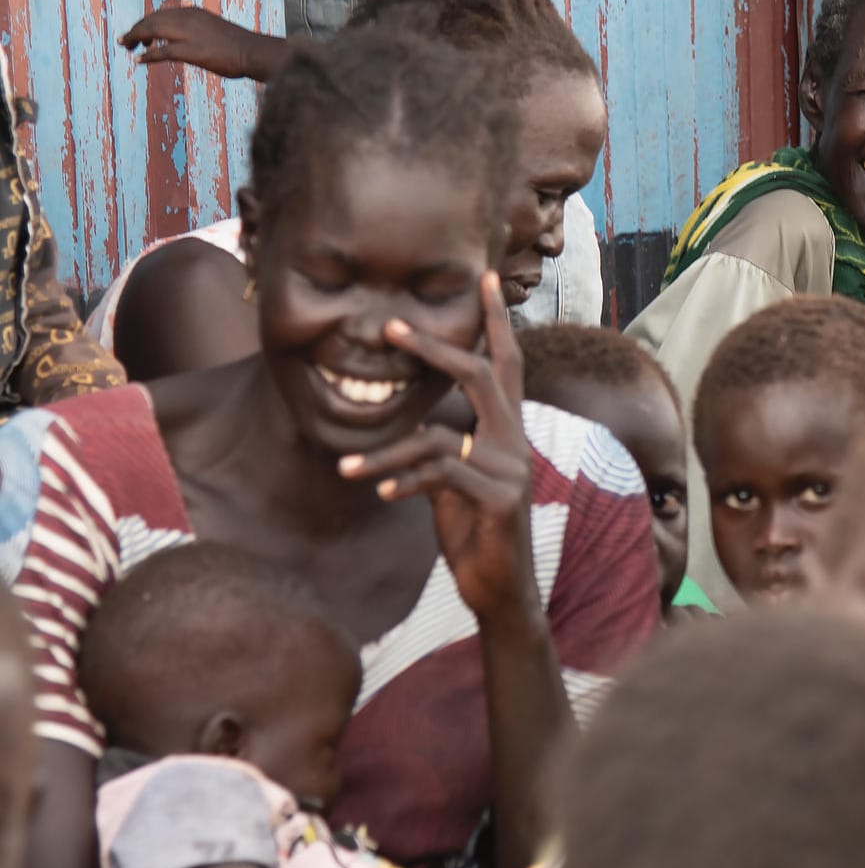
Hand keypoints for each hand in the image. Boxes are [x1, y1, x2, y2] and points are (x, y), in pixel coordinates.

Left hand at [120, 7, 276, 80]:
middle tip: (125, 41)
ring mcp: (188, 33)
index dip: (146, 23)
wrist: (254, 52)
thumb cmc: (240, 46)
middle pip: (151, 20)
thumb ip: (198, 31)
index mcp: (193, 12)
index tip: (139, 34)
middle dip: (136, 29)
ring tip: (127, 47)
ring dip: (136, 38)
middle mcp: (188, 18)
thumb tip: (188, 41)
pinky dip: (149, 55)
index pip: (161, 14)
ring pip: (152, 30)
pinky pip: (162, 52)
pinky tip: (140, 60)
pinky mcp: (191, 50)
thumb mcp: (215, 31)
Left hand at [339, 273, 537, 625]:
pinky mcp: (499, 499)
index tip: (482, 277)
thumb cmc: (476, 535)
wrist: (502, 590)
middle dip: (435, 347)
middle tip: (389, 326)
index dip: (495, 321)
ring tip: (346, 466)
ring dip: (386, 451)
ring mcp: (511, 469)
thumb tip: (411, 431)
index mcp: (507, 431)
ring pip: (440, 434)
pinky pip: (441, 474)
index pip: (504, 364)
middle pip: (481, 374)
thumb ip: (441, 451)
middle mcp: (515, 440)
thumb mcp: (453, 484)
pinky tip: (379, 493)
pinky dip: (404, 480)